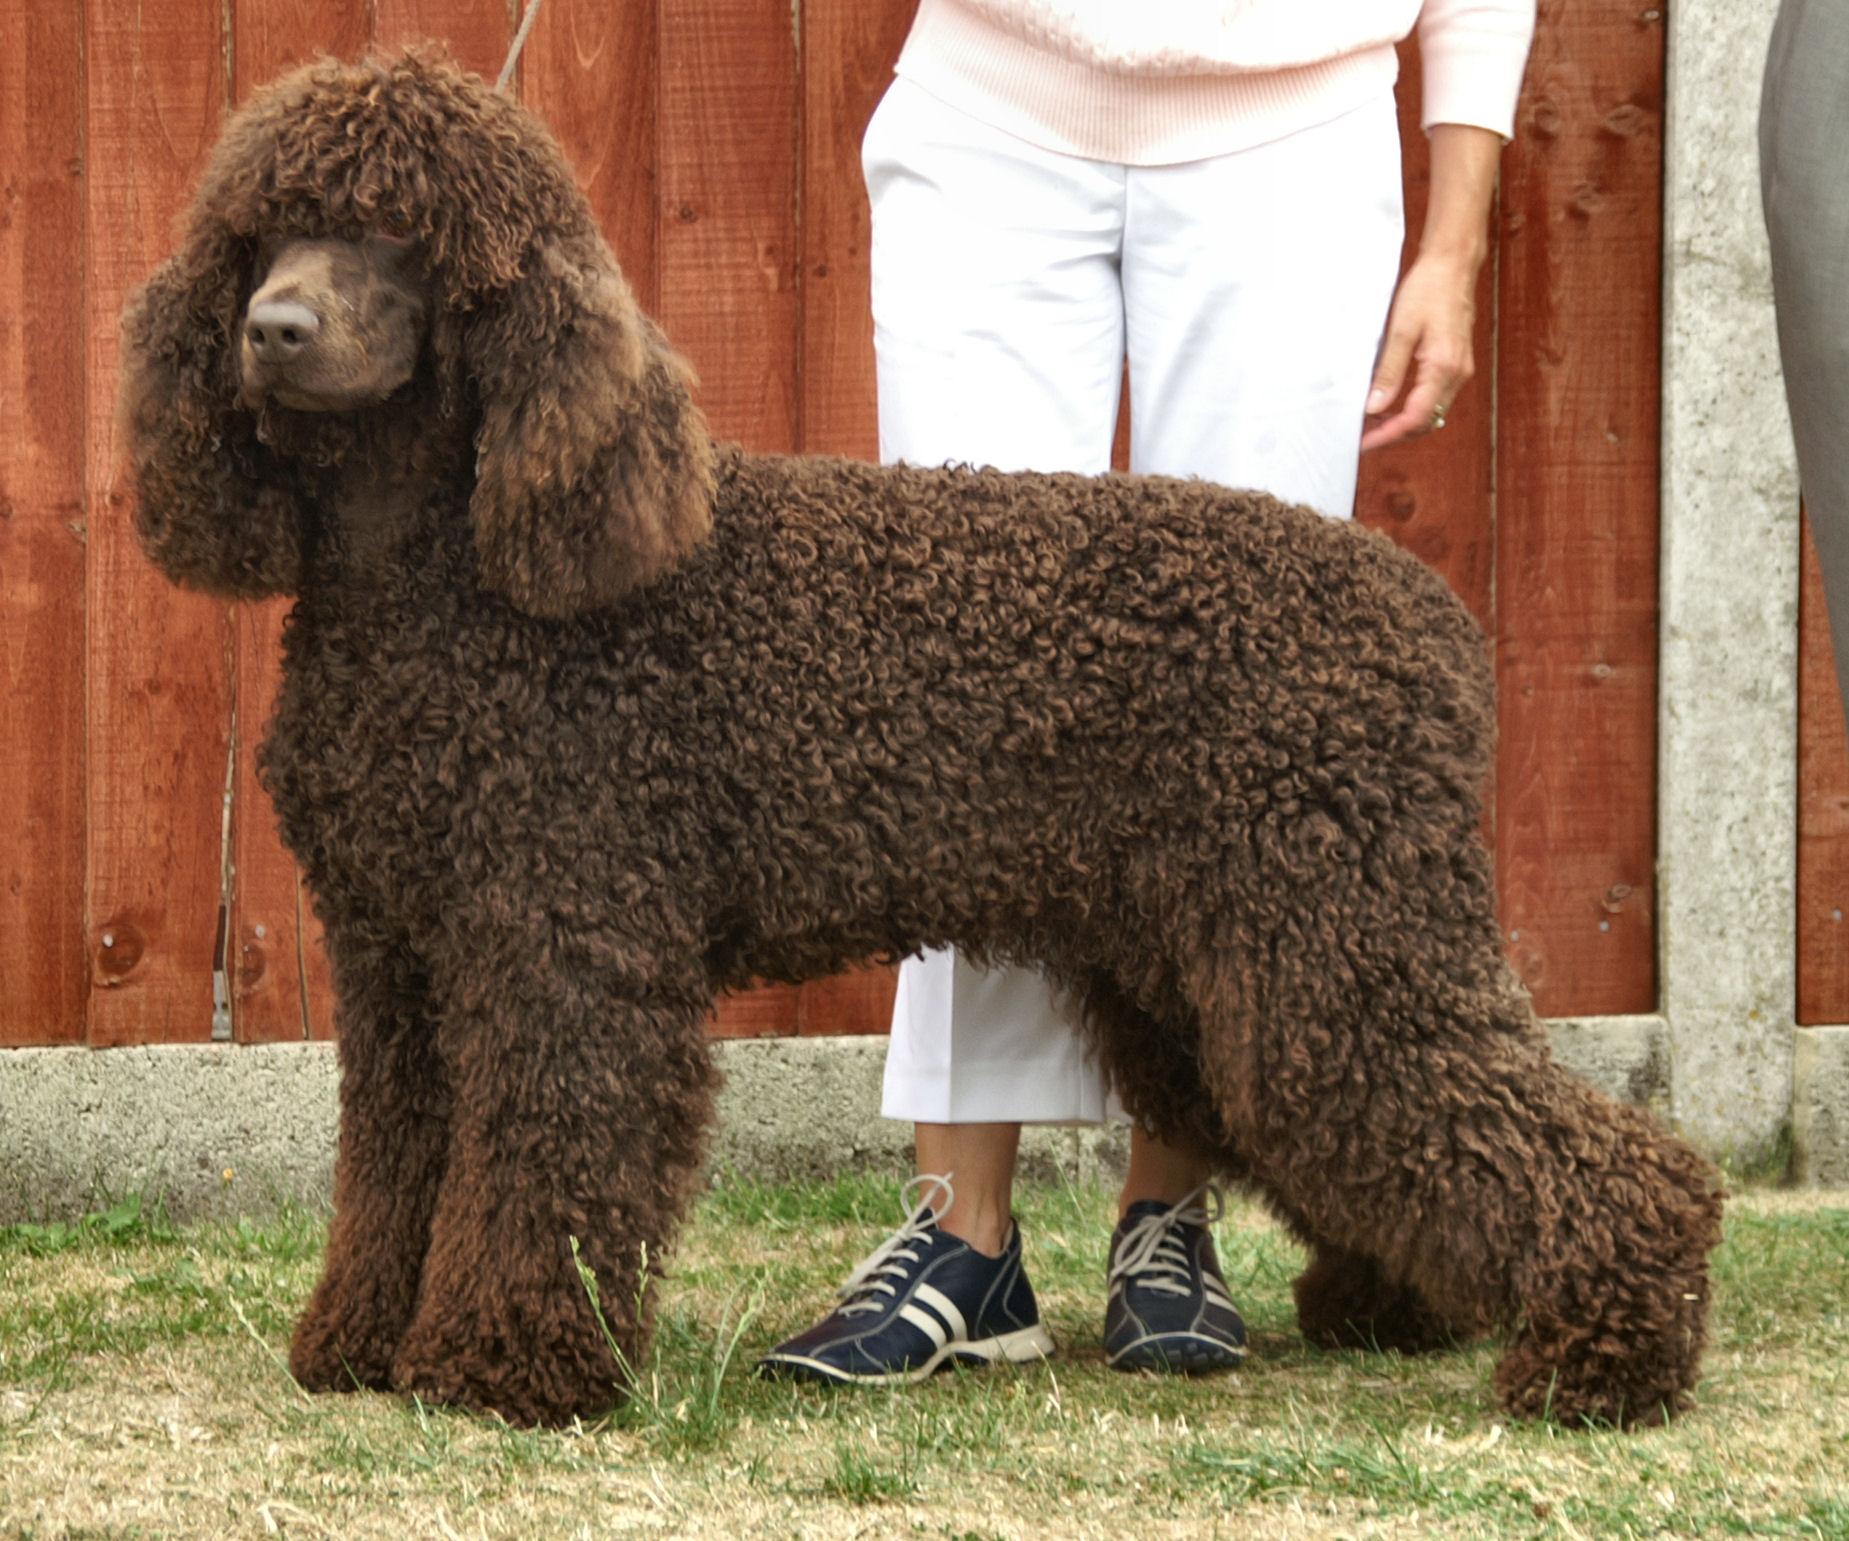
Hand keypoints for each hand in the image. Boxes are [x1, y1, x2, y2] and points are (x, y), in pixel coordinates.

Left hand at [1359, 251, 1477, 452]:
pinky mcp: (1456, 364)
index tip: (1363, 444)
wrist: (1453, 265)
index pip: (1415, 418)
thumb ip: (1388, 372)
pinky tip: (1391, 404)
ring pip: (1431, 413)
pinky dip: (1412, 408)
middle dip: (1394, 434)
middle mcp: (1457, 374)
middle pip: (1425, 422)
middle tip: (1363, 438)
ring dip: (1403, 423)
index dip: (1387, 435)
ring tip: (1372, 425)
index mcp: (1443, 367)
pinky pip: (1435, 398)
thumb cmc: (1427, 290)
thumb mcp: (1400, 330)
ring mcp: (1460, 370)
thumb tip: (1374, 407)